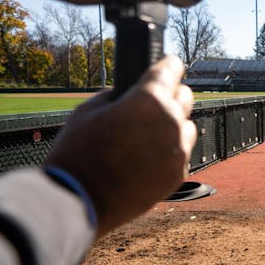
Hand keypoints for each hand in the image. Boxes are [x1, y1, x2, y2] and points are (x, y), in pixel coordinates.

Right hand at [45, 56, 196, 236]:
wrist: (79, 201)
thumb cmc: (78, 153)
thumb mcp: (87, 111)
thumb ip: (115, 95)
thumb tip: (127, 95)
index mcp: (149, 100)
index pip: (171, 70)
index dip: (168, 64)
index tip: (168, 63)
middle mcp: (171, 122)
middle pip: (185, 97)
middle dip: (171, 94)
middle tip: (153, 101)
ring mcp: (178, 151)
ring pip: (187, 127)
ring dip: (173, 125)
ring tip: (147, 134)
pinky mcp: (178, 175)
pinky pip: (180, 154)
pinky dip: (168, 151)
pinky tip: (146, 158)